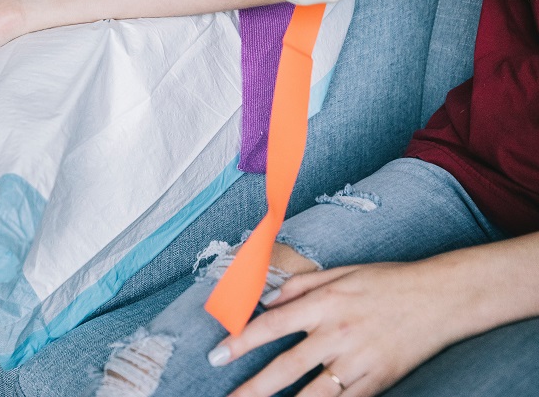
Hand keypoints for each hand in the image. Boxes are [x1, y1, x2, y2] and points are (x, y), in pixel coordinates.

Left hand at [213, 260, 469, 396]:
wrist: (438, 298)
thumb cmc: (387, 280)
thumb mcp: (342, 271)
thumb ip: (302, 285)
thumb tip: (267, 300)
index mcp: (325, 302)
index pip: (272, 325)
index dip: (241, 342)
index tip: (217, 355)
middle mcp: (336, 333)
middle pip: (285, 367)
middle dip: (251, 387)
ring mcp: (357, 362)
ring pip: (310, 395)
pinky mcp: (377, 382)